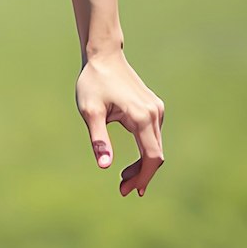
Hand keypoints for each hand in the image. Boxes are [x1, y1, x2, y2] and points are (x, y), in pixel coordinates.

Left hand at [76, 52, 164, 196]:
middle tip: (123, 190)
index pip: (151, 156)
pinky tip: (131, 161)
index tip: (130, 190)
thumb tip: (105, 165)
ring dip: (143, 165)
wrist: (103, 57)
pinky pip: (153, 137)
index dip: (142, 177)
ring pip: (156, 146)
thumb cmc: (93, 83)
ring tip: (123, 178)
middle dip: (142, 175)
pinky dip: (145, 152)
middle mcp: (154, 113)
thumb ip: (98, 139)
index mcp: (141, 117)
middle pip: (156, 154)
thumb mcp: (90, 112)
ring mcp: (156, 110)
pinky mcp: (153, 107)